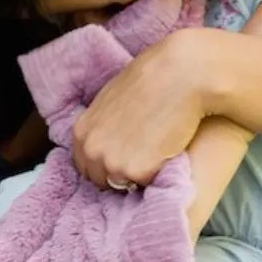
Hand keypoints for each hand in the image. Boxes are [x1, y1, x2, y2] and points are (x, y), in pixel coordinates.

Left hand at [72, 29, 208, 187]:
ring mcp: (113, 164)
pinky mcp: (138, 172)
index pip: (84, 166)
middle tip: (142, 156)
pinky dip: (157, 174)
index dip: (104, 164)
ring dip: (137, 176)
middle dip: (119, 174)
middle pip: (101, 181)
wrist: (179, 76)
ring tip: (155, 152)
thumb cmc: (151, 80)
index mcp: (82, 133)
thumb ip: (102, 126)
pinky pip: (147, 184)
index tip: (123, 157)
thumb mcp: (111, 100)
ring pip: (123, 186)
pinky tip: (166, 151)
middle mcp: (92, 151)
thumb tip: (107, 139)